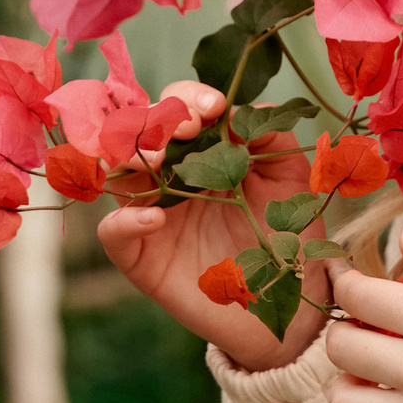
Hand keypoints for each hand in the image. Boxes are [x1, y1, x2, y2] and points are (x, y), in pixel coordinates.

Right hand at [95, 81, 333, 373]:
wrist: (288, 303)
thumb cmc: (286, 234)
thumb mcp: (289, 177)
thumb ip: (273, 135)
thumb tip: (242, 109)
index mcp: (201, 151)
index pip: (177, 108)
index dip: (189, 98)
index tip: (215, 106)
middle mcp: (169, 176)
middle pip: (138, 129)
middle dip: (158, 119)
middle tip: (189, 128)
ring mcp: (151, 213)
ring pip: (115, 171)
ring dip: (131, 156)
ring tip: (158, 160)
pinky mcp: (142, 257)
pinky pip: (112, 232)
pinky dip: (124, 219)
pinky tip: (156, 217)